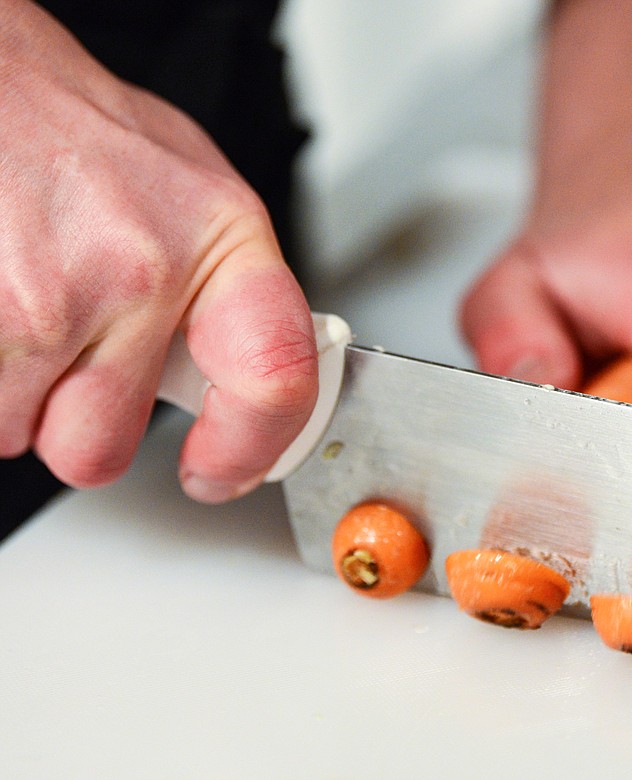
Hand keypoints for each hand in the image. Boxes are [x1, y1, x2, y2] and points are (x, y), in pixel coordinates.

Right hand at [0, 1, 316, 501]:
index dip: (249, 449)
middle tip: (71, 354)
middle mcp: (141, 272)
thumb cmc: (83, 134)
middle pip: (99, 446)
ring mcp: (46, 297)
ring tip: (24, 302)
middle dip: (73, 422)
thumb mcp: (193, 199)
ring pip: (18, 431)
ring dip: (16, 390)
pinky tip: (0, 300)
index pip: (274, 379)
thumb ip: (223, 295)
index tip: (221, 471)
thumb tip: (248, 379)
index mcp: (221, 241)